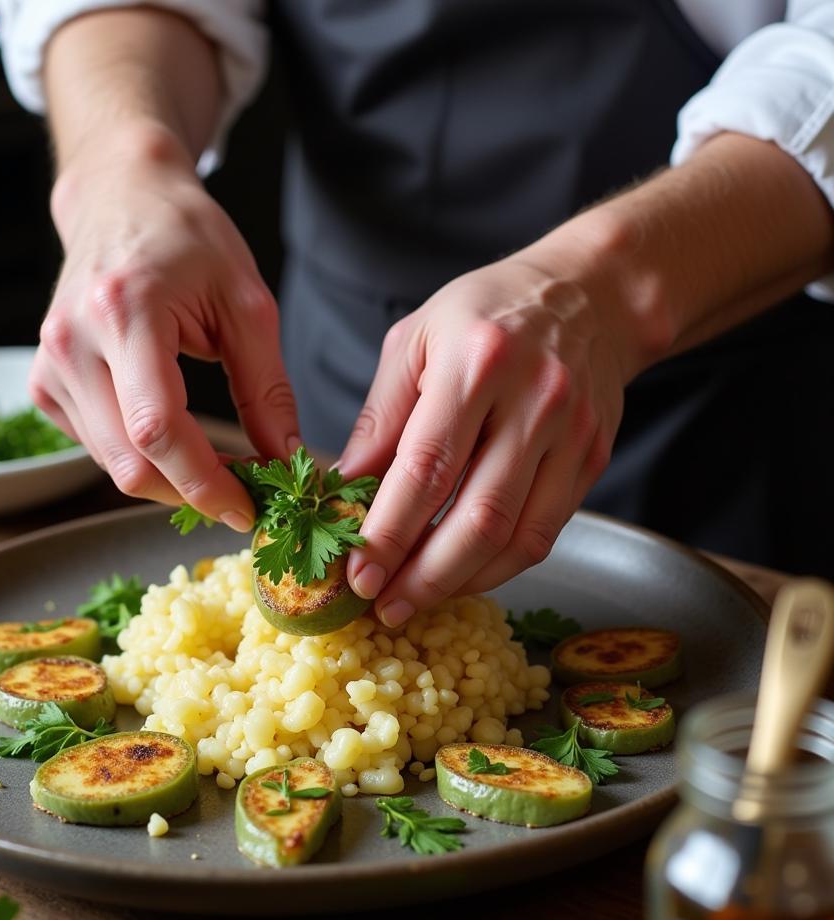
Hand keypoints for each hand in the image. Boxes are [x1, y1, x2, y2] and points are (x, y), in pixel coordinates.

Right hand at [30, 124, 300, 529]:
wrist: (120, 199)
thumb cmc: (187, 238)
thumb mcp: (246, 303)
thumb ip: (266, 387)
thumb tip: (285, 460)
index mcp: (123, 313)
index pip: (158, 429)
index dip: (205, 482)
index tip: (250, 507)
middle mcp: (71, 344)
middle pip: (130, 462)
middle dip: (192, 492)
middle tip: (244, 494)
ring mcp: (48, 367)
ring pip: (113, 465)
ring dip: (170, 481)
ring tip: (218, 466)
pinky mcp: (44, 385)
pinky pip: (98, 449)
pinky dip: (142, 459)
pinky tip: (175, 439)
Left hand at [338, 245, 637, 625]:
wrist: (590, 295)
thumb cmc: (486, 313)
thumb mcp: (415, 340)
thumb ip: (380, 417)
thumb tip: (344, 490)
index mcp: (476, 362)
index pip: (426, 467)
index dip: (389, 531)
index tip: (358, 574)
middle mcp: (533, 399)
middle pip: (477, 515)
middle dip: (424, 575)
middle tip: (382, 606)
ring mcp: (572, 433)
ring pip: (516, 535)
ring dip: (460, 582)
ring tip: (413, 601)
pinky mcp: (592, 458)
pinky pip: (544, 532)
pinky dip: (499, 567)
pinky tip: (461, 577)